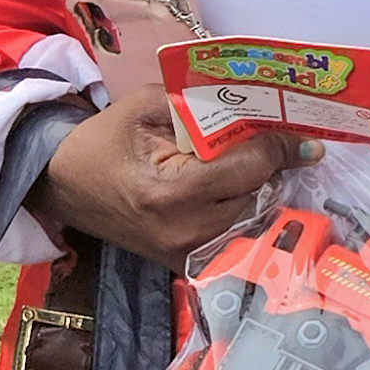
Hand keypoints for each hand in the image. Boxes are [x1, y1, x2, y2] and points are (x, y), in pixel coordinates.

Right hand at [40, 83, 301, 260]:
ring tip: (266, 168)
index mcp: (170, 192)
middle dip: (273, 170)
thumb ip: (201, 105)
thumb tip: (257, 104)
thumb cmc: (104, 140)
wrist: (63, 184)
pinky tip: (246, 192)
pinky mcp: (183, 264)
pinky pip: (233, 238)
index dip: (279, 150)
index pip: (247, 170)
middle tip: (288, 148)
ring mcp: (184, 254)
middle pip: (256, 197)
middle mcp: (182, 231)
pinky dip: (245, 213)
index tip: (306, 142)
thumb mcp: (146, 106)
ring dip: (263, 193)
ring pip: (251, 221)